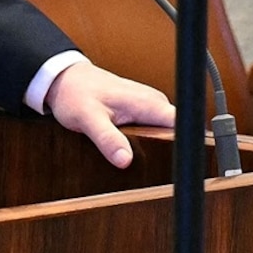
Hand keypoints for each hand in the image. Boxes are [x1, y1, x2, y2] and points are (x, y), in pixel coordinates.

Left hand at [44, 61, 174, 168]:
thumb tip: (126, 160)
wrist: (67, 79)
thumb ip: (108, 139)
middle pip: (178, 133)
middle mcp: (154, 102)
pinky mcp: (143, 111)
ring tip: (144, 164)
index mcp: (148, 103)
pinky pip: (156, 130)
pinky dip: (149, 142)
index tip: (180, 166)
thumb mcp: (88, 119)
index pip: (183, 126)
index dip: (186, 148)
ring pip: (167, 133)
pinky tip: (135, 151)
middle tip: (156, 172)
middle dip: (172, 153)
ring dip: (160, 148)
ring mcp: (149, 106)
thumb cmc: (77, 93)